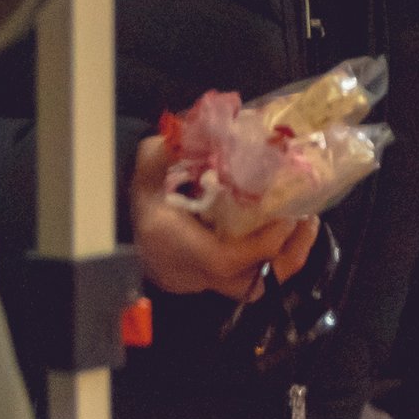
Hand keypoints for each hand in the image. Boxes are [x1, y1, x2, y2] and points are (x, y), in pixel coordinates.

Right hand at [126, 134, 317, 302]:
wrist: (111, 233)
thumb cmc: (139, 197)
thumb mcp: (149, 166)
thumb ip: (166, 151)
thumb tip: (193, 129)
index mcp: (174, 245)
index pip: (223, 260)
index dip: (262, 244)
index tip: (288, 216)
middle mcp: (190, 273)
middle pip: (247, 286)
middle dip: (285, 258)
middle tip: (307, 221)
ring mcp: (199, 283)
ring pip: (251, 288)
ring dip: (284, 259)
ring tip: (303, 225)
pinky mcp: (207, 282)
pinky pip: (247, 278)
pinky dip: (270, 258)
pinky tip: (280, 230)